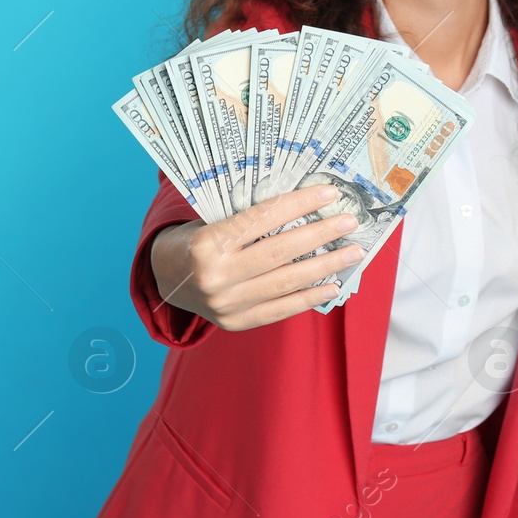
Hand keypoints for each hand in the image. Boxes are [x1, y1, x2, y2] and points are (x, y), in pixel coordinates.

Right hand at [149, 184, 366, 330]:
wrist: (164, 278)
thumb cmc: (196, 240)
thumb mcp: (212, 221)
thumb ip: (251, 219)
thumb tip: (306, 206)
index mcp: (207, 242)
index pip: (262, 219)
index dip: (298, 204)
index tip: (329, 194)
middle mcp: (215, 275)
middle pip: (280, 251)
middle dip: (320, 234)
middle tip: (350, 222)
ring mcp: (225, 303)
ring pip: (285, 282)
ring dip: (325, 266)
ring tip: (352, 252)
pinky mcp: (235, 322)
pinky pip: (280, 309)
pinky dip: (309, 297)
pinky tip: (334, 285)